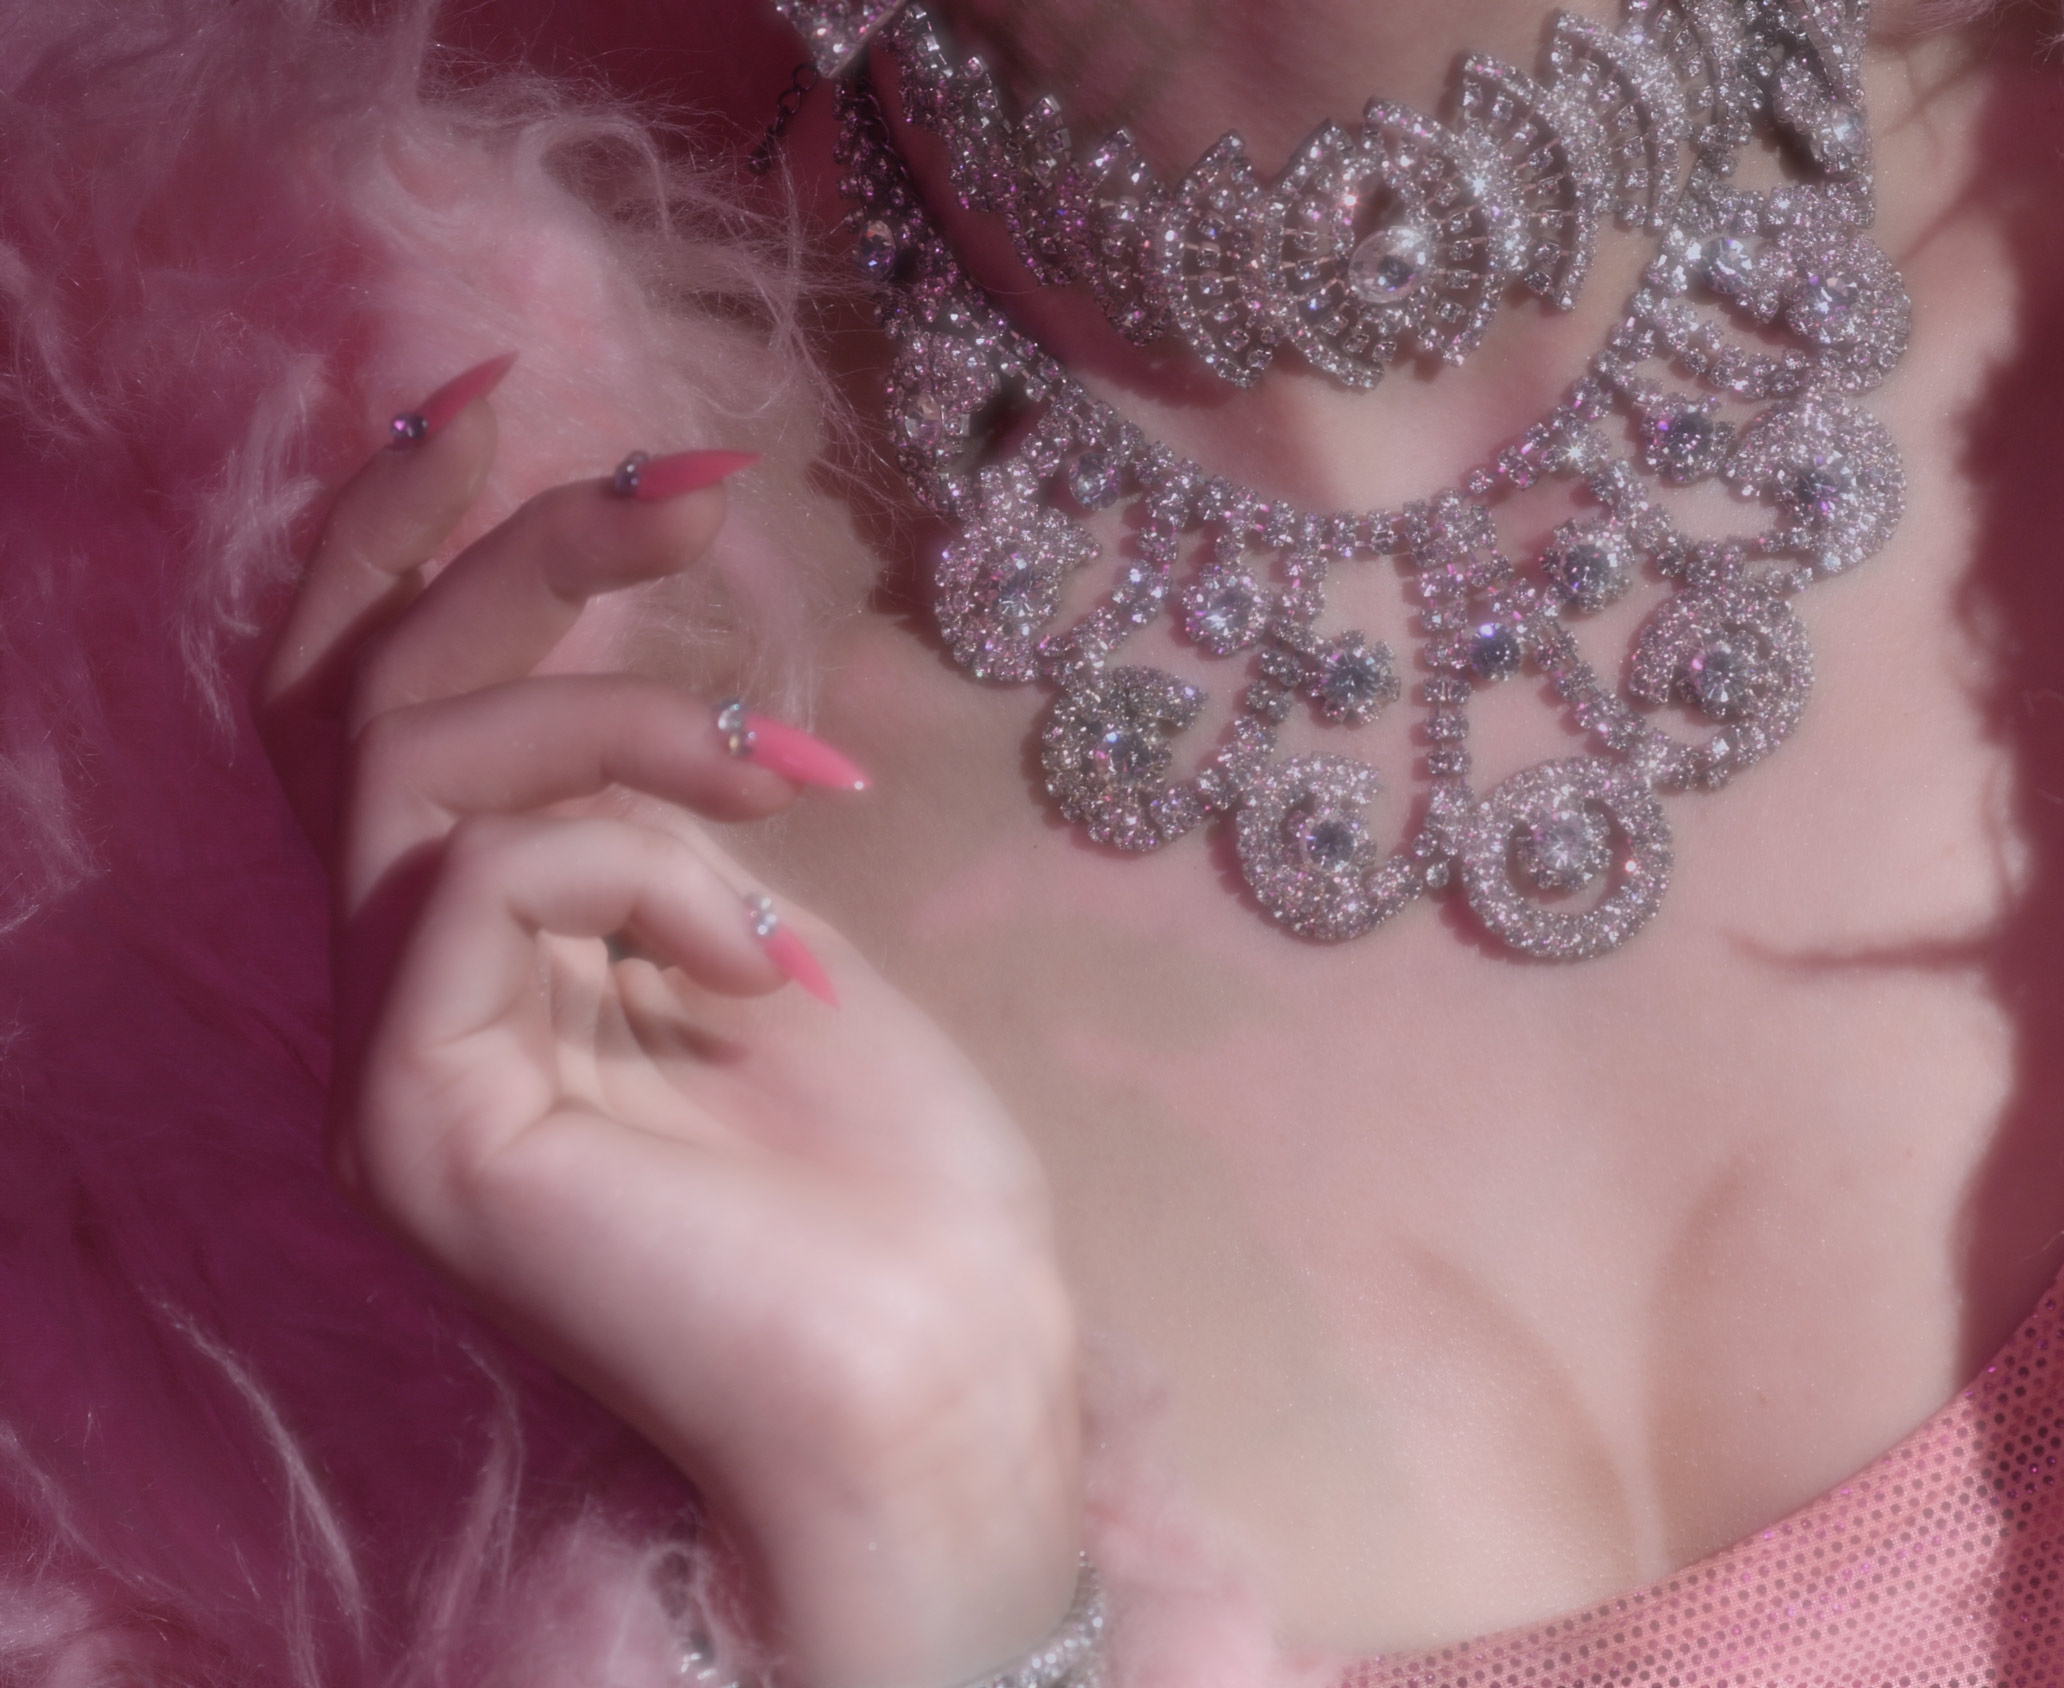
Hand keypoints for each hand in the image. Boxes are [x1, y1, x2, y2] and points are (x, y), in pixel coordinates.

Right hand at [256, 358, 1084, 1687]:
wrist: (938, 1371)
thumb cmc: (890, 1178)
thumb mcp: (765, 934)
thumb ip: (655, 823)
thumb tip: (647, 692)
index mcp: (477, 946)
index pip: (371, 701)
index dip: (403, 533)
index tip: (503, 389)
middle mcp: (401, 991)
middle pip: (371, 695)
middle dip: (531, 551)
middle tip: (699, 488)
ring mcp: (393, 1057)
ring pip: (418, 760)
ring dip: (631, 718)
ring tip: (800, 783)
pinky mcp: (416, 1116)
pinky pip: (483, 879)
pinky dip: (648, 871)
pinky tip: (770, 967)